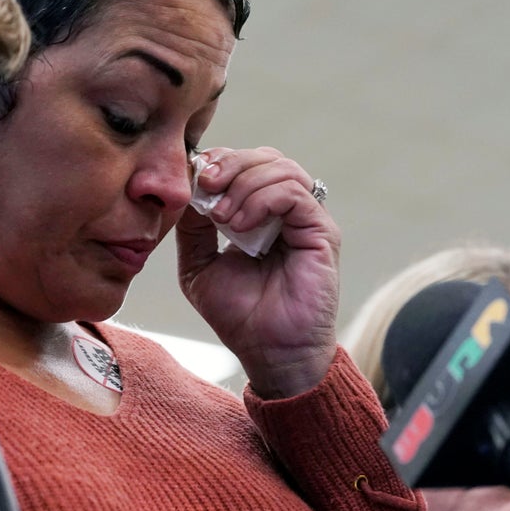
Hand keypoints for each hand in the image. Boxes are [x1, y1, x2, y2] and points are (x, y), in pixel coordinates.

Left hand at [175, 146, 338, 397]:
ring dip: (243, 184)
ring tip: (221, 218)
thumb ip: (193, 227)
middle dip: (229, 163)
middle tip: (205, 185)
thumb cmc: (239, 315)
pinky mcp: (322, 232)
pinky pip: (295, 193)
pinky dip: (262, 200)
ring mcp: (307, 219)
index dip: (219, 162)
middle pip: (265, 157)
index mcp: (261, 214)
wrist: (269, 353)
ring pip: (281, 168)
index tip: (193, 178)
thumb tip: (187, 188)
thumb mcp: (198, 266)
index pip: (245, 164)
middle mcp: (288, 212)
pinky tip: (239, 225)